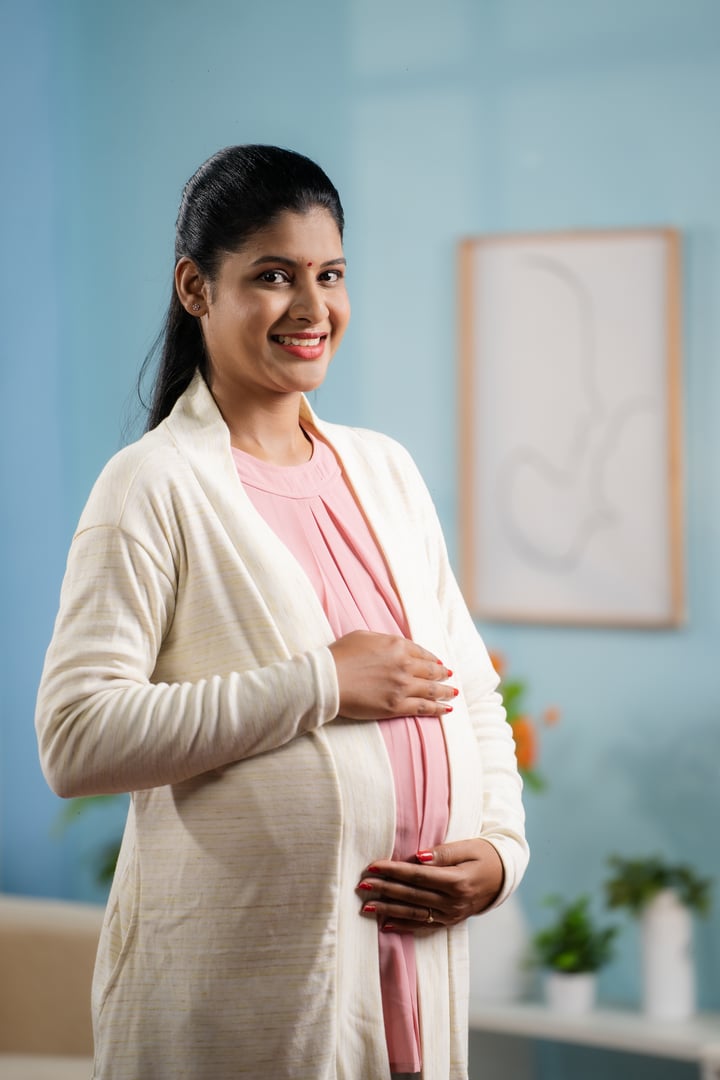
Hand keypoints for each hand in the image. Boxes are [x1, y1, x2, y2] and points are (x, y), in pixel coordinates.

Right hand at [328, 630, 455, 720]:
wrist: (328, 679)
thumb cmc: (340, 655)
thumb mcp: (364, 636)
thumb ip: (385, 640)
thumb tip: (395, 645)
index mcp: (397, 646)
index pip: (422, 653)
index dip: (432, 658)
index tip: (438, 662)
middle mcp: (404, 665)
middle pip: (431, 670)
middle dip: (442, 674)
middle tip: (449, 676)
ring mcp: (402, 687)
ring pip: (432, 690)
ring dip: (445, 691)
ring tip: (453, 693)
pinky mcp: (396, 706)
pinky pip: (424, 708)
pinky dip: (438, 708)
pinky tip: (447, 709)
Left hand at [356, 839, 504, 931]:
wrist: (503, 877)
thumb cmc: (484, 856)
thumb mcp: (468, 847)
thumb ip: (444, 853)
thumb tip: (419, 857)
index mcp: (458, 881)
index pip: (418, 876)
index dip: (394, 871)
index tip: (373, 866)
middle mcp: (453, 902)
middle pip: (412, 895)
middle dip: (385, 889)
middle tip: (362, 885)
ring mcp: (451, 915)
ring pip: (414, 913)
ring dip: (388, 910)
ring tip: (366, 906)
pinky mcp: (449, 922)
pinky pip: (423, 926)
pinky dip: (404, 925)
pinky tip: (385, 924)